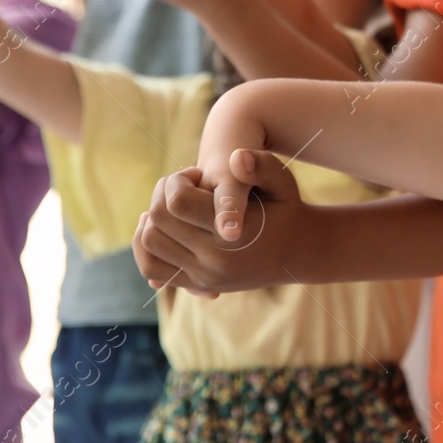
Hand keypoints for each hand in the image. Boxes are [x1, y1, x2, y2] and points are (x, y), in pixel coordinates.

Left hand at [133, 148, 314, 293]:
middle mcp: (214, 260)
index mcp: (232, 234)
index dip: (176, 180)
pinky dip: (145, 245)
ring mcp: (203, 276)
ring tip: (169, 206)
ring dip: (151, 218)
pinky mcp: (197, 285)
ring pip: (148, 243)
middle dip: (161, 193)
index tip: (194, 174)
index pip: (176, 201)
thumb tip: (237, 158)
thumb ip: (262, 165)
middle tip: (181, 186)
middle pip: (158, 220)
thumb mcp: (282, 182)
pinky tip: (159, 226)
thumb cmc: (285, 210)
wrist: (297, 252)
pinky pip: (151, 268)